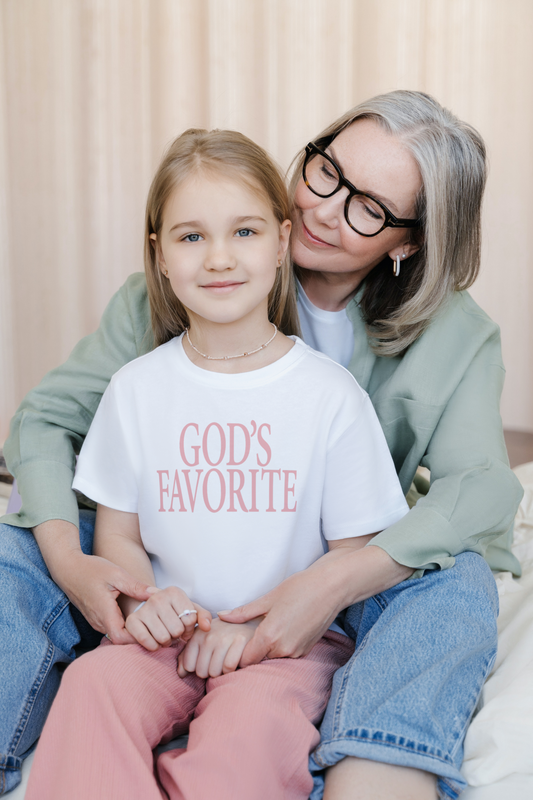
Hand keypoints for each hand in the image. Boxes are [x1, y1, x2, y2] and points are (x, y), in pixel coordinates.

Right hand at [54, 550, 153, 644]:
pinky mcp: (96, 618)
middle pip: (121, 639)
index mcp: (104, 613)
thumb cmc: (91, 569)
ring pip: (117, 634)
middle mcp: (99, 622)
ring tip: (150, 619)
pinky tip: (136, 615)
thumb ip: (136, 586)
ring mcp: (96, 621)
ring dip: (133, 630)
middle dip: (140, 634)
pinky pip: (112, 628)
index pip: (121, 638)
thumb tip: (156, 594)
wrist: (68, 569)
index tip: (153, 628)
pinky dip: (125, 625)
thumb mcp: (116, 574)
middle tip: (157, 624)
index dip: (138, 637)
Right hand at [125, 586, 211, 650]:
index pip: (190, 620)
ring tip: (165, 634)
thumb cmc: (174, 612)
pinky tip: (154, 640)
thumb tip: (207, 627)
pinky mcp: (132, 621)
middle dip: (177, 636)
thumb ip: (203, 617)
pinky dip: (154, 646)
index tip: (184, 626)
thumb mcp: (190, 610)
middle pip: (177, 630)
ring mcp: (143, 608)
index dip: (189, 628)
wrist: (149, 611)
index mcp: (174, 592)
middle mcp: (157, 597)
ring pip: (163, 638)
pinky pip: (148, 642)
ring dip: (166, 642)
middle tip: (173, 632)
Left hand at [177, 617, 260, 678]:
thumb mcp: (203, 643)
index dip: (198, 669)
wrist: (249, 623)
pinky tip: (236, 661)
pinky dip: (233, 670)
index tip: (207, 662)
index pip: (189, 666)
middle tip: (219, 662)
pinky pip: (229, 667)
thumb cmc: (223, 637)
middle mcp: (209, 635)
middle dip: (210, 672)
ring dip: (222, 673)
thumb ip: (188, 657)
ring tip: (227, 662)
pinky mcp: (240, 640)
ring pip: (214, 672)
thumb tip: (180, 674)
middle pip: (201, 672)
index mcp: (198, 635)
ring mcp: (224, 637)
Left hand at [218, 546, 413, 666]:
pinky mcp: (306, 650)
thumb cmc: (300, 588)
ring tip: (266, 628)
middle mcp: (283, 649)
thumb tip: (222, 616)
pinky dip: (280, 646)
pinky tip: (282, 629)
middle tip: (247, 634)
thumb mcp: (269, 598)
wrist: (332, 587)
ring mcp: (296, 651)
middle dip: (250, 651)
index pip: (244, 659)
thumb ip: (244, 612)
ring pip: (272, 658)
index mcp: (269, 636)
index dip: (236, 653)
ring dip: (266, 649)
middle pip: (258, 661)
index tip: (233, 643)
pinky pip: (286, 654)